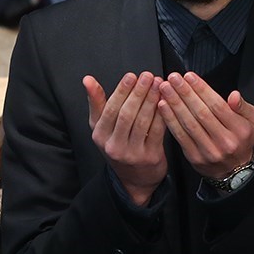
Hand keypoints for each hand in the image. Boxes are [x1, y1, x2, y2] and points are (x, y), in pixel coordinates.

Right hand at [84, 71, 166, 205]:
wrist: (134, 178)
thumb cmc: (118, 144)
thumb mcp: (102, 126)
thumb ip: (97, 102)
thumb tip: (87, 80)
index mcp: (100, 135)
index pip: (110, 109)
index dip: (122, 91)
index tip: (132, 75)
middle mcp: (114, 146)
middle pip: (127, 114)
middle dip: (139, 92)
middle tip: (149, 76)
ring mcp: (132, 154)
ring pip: (143, 122)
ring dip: (152, 100)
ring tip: (159, 84)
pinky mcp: (150, 157)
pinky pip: (157, 132)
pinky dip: (162, 114)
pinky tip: (166, 101)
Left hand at [157, 72, 253, 179]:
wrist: (234, 171)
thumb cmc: (241, 140)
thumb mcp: (252, 121)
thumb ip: (243, 106)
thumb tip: (234, 95)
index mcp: (239, 130)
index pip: (217, 105)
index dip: (201, 89)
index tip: (189, 76)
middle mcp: (224, 141)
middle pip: (201, 113)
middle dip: (185, 93)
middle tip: (173, 78)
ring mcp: (208, 151)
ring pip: (188, 123)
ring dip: (175, 104)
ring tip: (166, 88)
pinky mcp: (194, 157)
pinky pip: (180, 136)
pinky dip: (170, 120)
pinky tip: (163, 107)